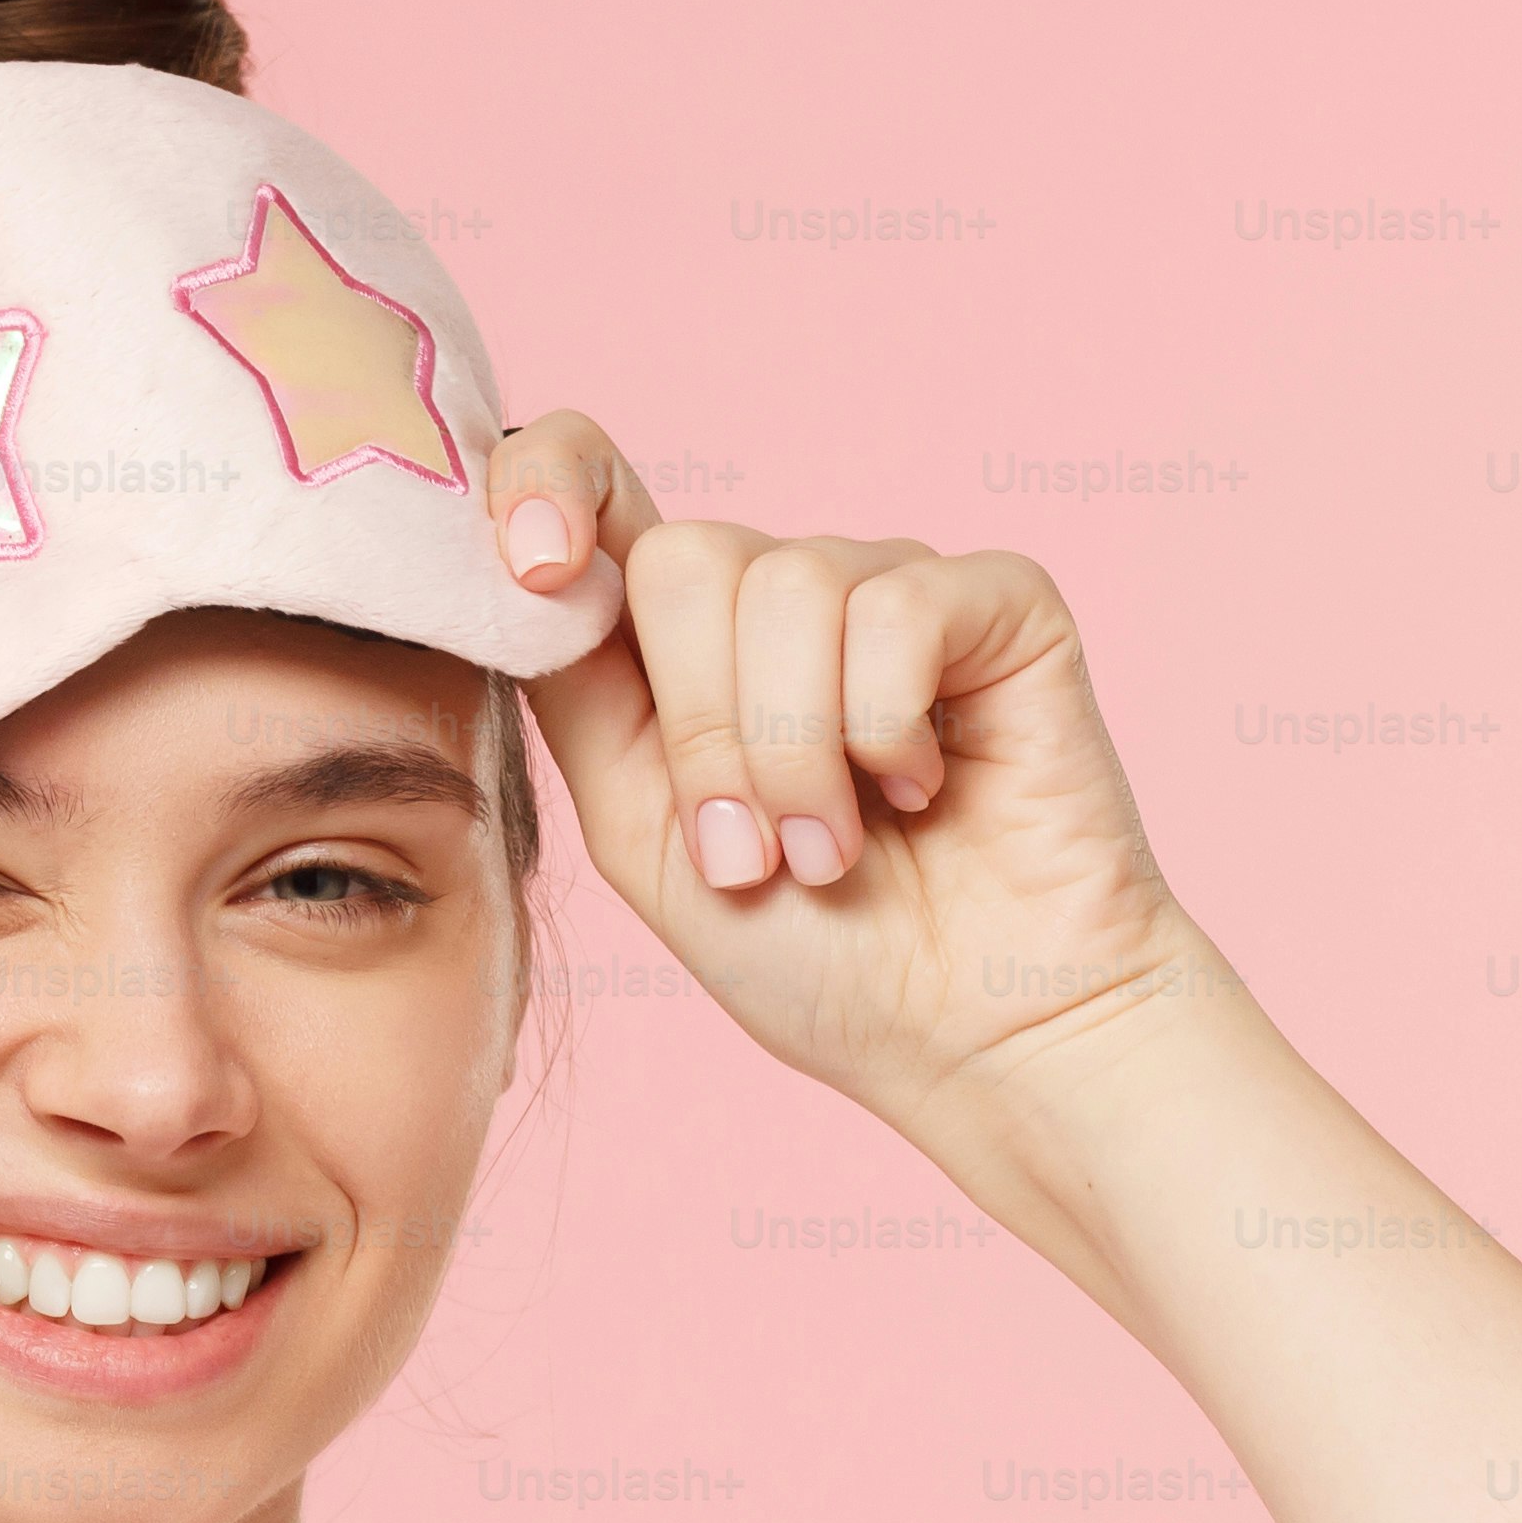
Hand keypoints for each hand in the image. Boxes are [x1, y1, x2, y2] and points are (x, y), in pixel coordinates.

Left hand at [484, 412, 1203, 1123]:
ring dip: (795, 755)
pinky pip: (898, 610)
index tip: (533, 569)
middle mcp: (784, 595)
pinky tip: (925, 789)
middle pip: (684, 558)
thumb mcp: (639, 829)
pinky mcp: (998, 602)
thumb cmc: (810, 954)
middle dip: (703, 730)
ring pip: (788, 584)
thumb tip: (522, 570)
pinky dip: (887, 728)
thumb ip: (573, 692)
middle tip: (754, 848)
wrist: (968, 1038)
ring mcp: (891, 588)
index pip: (591, 485)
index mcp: (681, 644)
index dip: (544, 485)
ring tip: (835, 849)